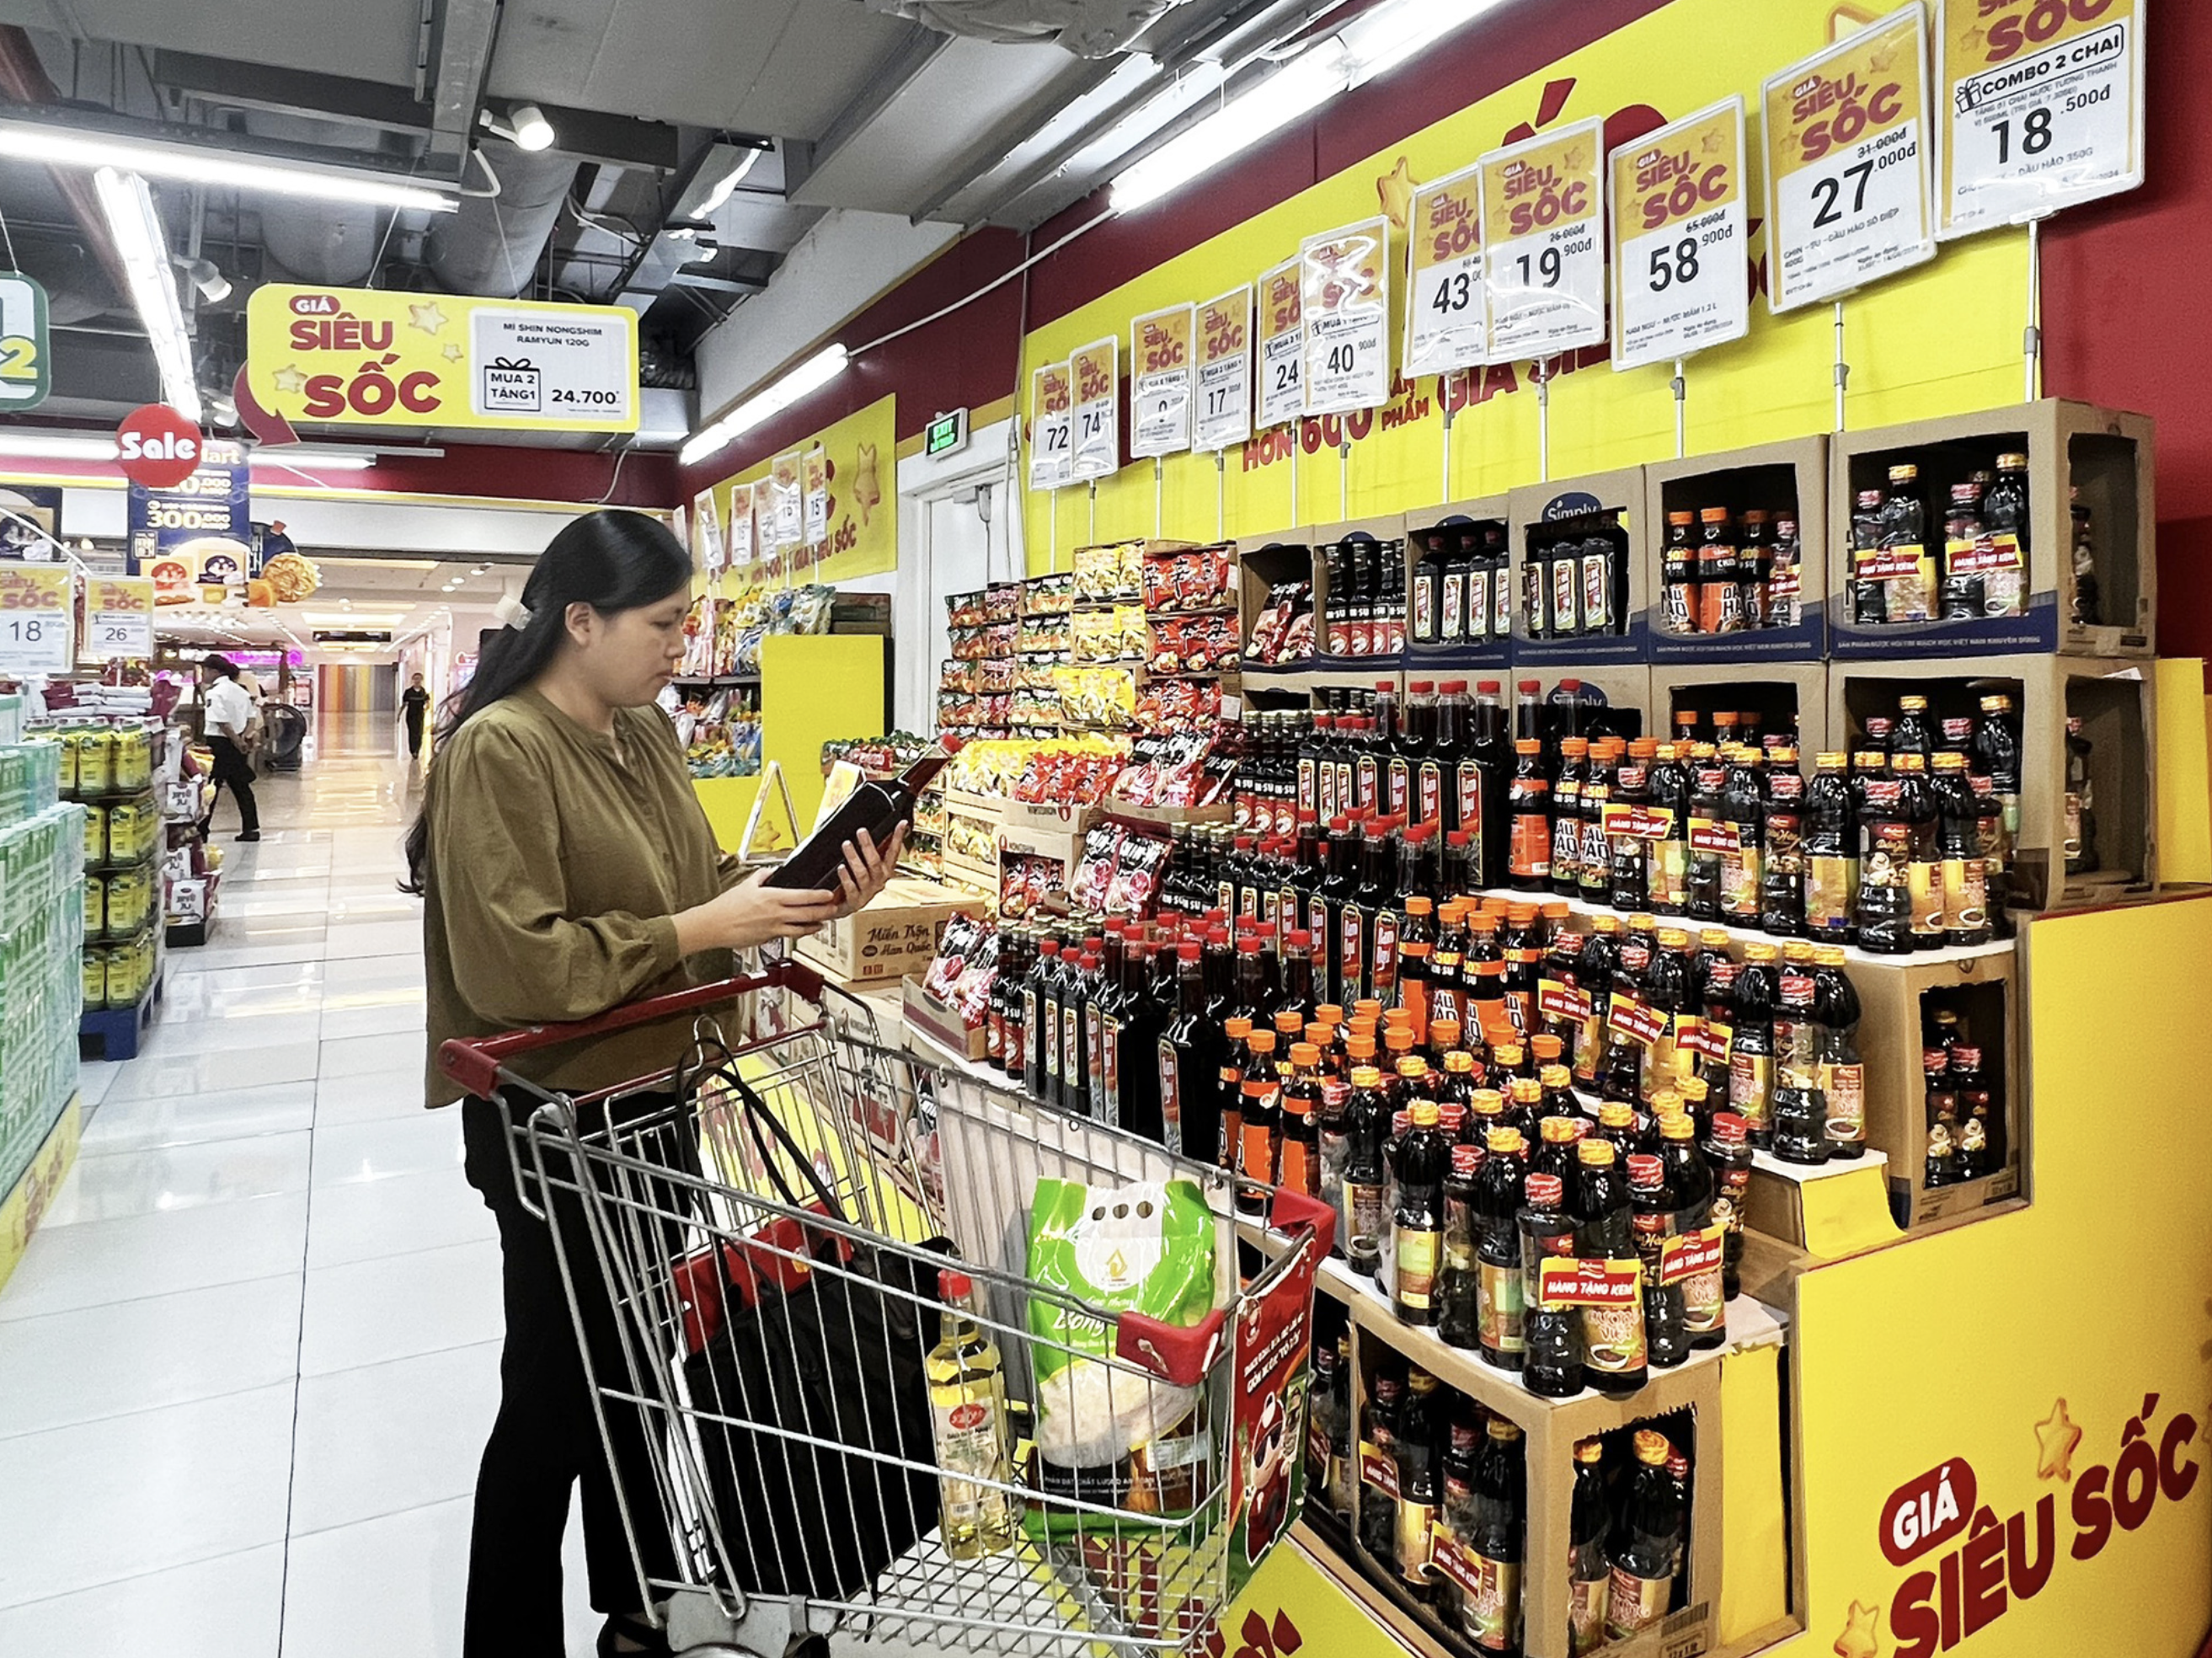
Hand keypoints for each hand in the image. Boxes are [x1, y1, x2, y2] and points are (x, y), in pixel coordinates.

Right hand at [676, 868, 842, 954]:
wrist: (714, 925)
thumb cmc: (726, 907)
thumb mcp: (746, 885)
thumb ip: (762, 876)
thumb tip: (772, 870)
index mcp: (771, 897)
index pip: (802, 896)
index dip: (819, 896)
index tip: (828, 894)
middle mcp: (775, 913)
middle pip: (807, 913)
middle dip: (824, 911)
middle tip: (835, 908)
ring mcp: (773, 928)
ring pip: (802, 927)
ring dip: (816, 924)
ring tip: (826, 921)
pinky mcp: (769, 938)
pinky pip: (790, 936)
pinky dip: (802, 933)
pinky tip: (808, 930)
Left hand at [832, 824, 903, 917]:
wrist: (845, 907)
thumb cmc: (857, 883)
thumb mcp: (868, 867)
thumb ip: (873, 851)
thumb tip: (876, 831)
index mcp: (885, 871)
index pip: (894, 852)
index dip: (898, 838)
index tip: (901, 823)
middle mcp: (879, 882)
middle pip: (875, 862)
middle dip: (868, 846)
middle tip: (861, 831)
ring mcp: (867, 892)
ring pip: (862, 874)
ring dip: (854, 858)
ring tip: (846, 845)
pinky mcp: (855, 901)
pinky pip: (851, 888)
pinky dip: (846, 878)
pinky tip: (841, 868)